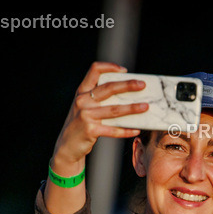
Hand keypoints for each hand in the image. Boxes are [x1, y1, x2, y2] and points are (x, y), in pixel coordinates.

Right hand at [50, 61, 148, 175]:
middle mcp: (83, 101)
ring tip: (145, 107)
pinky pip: (113, 130)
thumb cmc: (80, 125)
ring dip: (132, 108)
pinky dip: (126, 130)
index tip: (124, 70)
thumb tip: (125, 94)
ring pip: (114, 110)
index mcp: (82, 92)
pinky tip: (136, 130)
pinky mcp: (90, 130)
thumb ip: (97, 99)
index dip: (110, 67)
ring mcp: (86, 115)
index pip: (95, 70)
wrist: (67, 146)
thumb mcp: (84, 107)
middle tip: (142, 85)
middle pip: (109, 88)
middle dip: (128, 85)